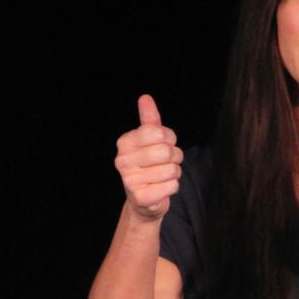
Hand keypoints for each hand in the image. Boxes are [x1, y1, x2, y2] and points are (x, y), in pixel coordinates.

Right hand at [114, 95, 183, 220]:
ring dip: (174, 173)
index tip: (164, 144)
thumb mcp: (149, 141)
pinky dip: (172, 187)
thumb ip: (149, 120)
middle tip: (167, 163)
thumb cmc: (149, 166)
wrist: (143, 200)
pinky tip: (162, 188)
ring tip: (163, 176)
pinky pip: (172, 186)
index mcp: (125, 142)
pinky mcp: (141, 197)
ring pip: (172, 170)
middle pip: (167, 151)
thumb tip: (145, 98)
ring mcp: (130, 180)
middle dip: (174, 157)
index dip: (169, 138)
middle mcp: (123, 160)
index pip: (159, 132)